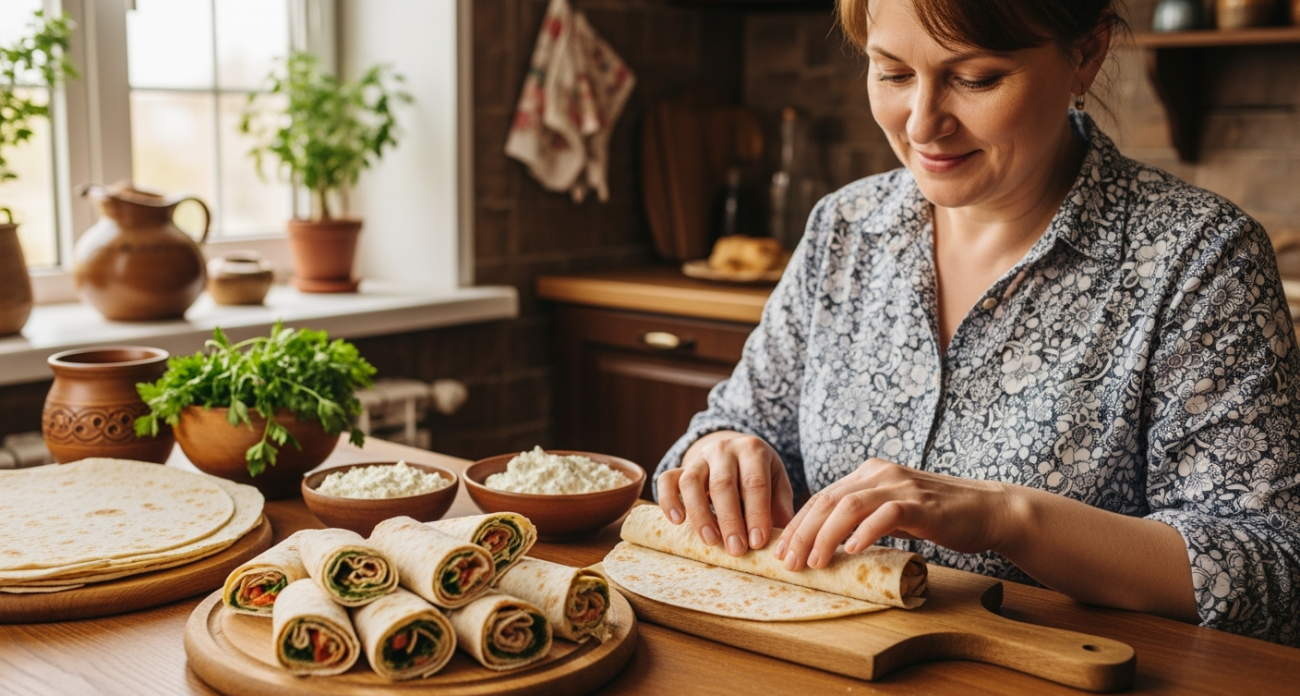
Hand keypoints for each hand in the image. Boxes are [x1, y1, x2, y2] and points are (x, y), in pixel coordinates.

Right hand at [657, 432, 794, 556]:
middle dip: (729, 520)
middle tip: (736, 549)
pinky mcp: (681, 468)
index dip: (756, 514)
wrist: (737, 453)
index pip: (754, 483)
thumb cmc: (760, 475)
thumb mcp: (777, 484)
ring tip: (711, 541)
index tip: (757, 542)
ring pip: (691, 482)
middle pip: (722, 484)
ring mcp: (700, 458)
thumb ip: (780, 508)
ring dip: (700, 514)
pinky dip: (668, 500)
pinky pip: (667, 479)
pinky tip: (677, 521)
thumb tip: (785, 541)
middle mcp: (724, 449)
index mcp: (753, 450)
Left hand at [772, 458, 1011, 570]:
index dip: (797, 525)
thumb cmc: (938, 516)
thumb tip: (829, 542)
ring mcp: (900, 486)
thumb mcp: (892, 511)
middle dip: (802, 533)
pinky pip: (886, 514)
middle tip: (787, 562)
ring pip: (849, 506)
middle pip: (827, 501)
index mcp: (867, 473)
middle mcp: (878, 473)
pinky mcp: (921, 503)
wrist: (987, 509)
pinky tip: (852, 551)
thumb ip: (864, 517)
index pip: (821, 498)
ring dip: (826, 536)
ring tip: (814, 561)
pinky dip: (865, 532)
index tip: (780, 551)